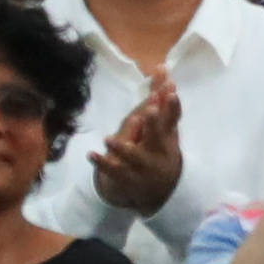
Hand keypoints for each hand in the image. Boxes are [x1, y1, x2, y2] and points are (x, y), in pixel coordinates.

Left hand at [89, 70, 181, 215]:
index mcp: (167, 137)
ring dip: (122, 149)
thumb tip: (163, 71)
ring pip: (133, 157)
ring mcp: (142, 166)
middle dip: (152, 124)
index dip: (172, 105)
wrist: (159, 191)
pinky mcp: (127, 178)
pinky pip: (113, 171)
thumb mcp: (166, 130)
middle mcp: (157, 151)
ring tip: (108, 139)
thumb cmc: (160, 152)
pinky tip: (91, 154)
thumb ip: (163, 103)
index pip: (172, 118)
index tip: (171, 91)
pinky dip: (102, 163)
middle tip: (148, 111)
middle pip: (156, 137)